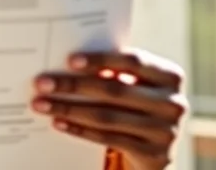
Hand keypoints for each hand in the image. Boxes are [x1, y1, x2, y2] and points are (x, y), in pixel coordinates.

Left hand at [31, 50, 186, 169]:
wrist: (157, 148)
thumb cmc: (134, 102)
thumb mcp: (133, 83)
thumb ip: (113, 70)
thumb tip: (64, 61)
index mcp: (170, 75)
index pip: (132, 61)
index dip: (100, 60)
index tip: (69, 60)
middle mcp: (174, 103)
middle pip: (114, 90)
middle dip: (73, 85)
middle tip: (41, 83)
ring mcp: (167, 132)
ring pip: (107, 116)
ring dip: (68, 109)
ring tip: (41, 104)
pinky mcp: (155, 156)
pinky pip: (108, 139)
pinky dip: (79, 129)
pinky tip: (58, 122)